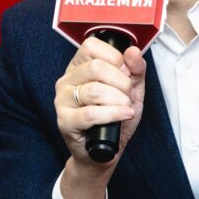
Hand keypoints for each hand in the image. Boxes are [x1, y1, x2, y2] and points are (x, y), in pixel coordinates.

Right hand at [54, 37, 145, 198]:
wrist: (105, 152)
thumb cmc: (115, 119)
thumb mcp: (132, 90)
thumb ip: (135, 69)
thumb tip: (133, 51)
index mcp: (79, 67)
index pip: (91, 46)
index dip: (115, 59)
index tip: (124, 74)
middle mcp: (67, 80)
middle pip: (96, 67)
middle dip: (121, 82)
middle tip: (127, 96)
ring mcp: (63, 101)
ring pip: (93, 90)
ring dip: (118, 100)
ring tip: (125, 108)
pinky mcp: (64, 121)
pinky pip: (90, 114)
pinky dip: (113, 114)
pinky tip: (123, 116)